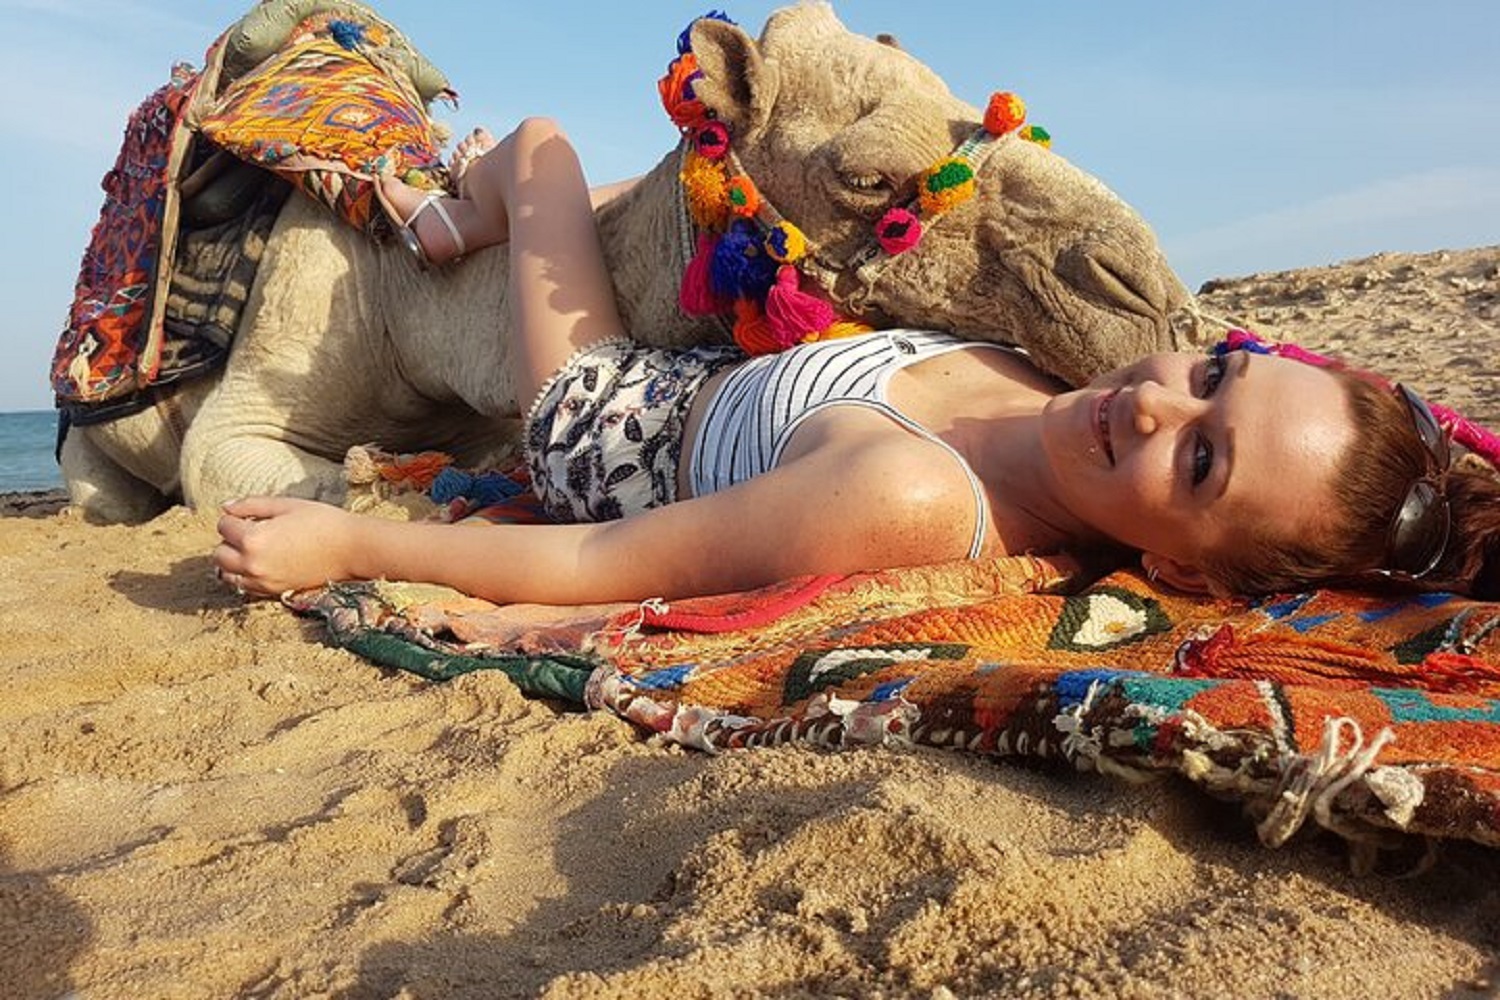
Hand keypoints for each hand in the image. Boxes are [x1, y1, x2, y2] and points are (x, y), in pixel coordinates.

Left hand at [213, 496, 361, 596]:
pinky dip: (245, 576)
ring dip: (234, 561)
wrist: (351, 549)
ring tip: (254, 550)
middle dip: (230, 540)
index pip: (224, 526)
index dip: (236, 517)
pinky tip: (262, 564)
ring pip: (227, 574)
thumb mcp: (286, 505)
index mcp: (253, 538)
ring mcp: (262, 581)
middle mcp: (252, 564)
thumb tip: (226, 507)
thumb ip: (251, 504)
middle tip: (251, 531)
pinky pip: (244, 587)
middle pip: (219, 553)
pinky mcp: (274, 591)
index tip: (251, 515)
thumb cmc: (322, 522)